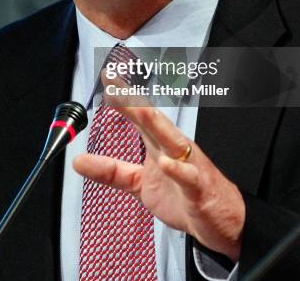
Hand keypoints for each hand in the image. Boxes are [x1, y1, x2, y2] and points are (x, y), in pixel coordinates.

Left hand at [73, 75, 244, 261]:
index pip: (139, 115)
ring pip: (172, 140)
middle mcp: (173, 148)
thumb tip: (80, 161)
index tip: (107, 77)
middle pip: (152, 120)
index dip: (122, 97)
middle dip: (134, 101)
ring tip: (140, 110)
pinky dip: (178, 169)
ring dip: (156, 124)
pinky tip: (165, 162)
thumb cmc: (183, 196)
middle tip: (116, 84)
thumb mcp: (140, 184)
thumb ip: (111, 171)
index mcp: (159, 144)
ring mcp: (188, 165)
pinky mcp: (198, 188)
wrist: (219, 221)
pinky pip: (188, 177)